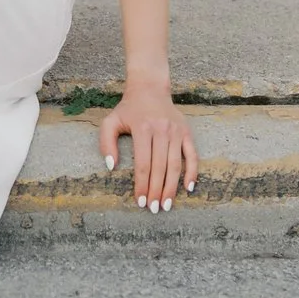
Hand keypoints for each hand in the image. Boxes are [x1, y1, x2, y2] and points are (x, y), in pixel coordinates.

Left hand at [98, 89, 197, 210]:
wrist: (150, 88)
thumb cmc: (128, 109)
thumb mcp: (110, 121)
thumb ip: (106, 142)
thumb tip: (112, 166)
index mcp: (143, 128)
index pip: (143, 164)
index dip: (142, 185)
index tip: (140, 201)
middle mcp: (161, 130)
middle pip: (160, 168)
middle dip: (156, 191)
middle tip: (153, 209)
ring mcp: (176, 131)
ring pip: (176, 165)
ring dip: (172, 187)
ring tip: (166, 205)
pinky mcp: (187, 132)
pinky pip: (192, 155)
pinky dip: (192, 172)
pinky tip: (188, 188)